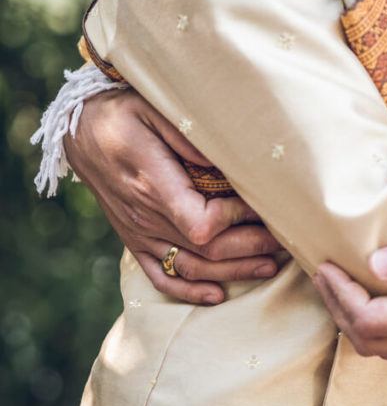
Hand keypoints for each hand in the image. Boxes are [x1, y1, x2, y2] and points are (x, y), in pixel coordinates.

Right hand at [65, 88, 282, 303]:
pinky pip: (160, 276)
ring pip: (191, 269)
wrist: (79, 129)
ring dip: (234, 271)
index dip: (237, 221)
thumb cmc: (123, 113)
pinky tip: (218, 295)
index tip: (263, 206)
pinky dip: (189, 291)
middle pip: (206, 251)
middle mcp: (145, 217)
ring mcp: (139, 233)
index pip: (203, 224)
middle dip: (252, 248)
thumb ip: (189, 137)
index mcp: (154, 186)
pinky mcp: (134, 240)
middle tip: (287, 241)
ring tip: (270, 265)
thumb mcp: (155, 110)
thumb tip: (226, 160)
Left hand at [313, 217, 386, 359]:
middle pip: (369, 344)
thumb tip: (373, 265)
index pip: (368, 320)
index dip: (339, 297)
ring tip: (347, 287)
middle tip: (327, 276)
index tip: (326, 266)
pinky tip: (385, 300)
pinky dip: (385, 329)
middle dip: (339, 311)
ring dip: (360, 322)